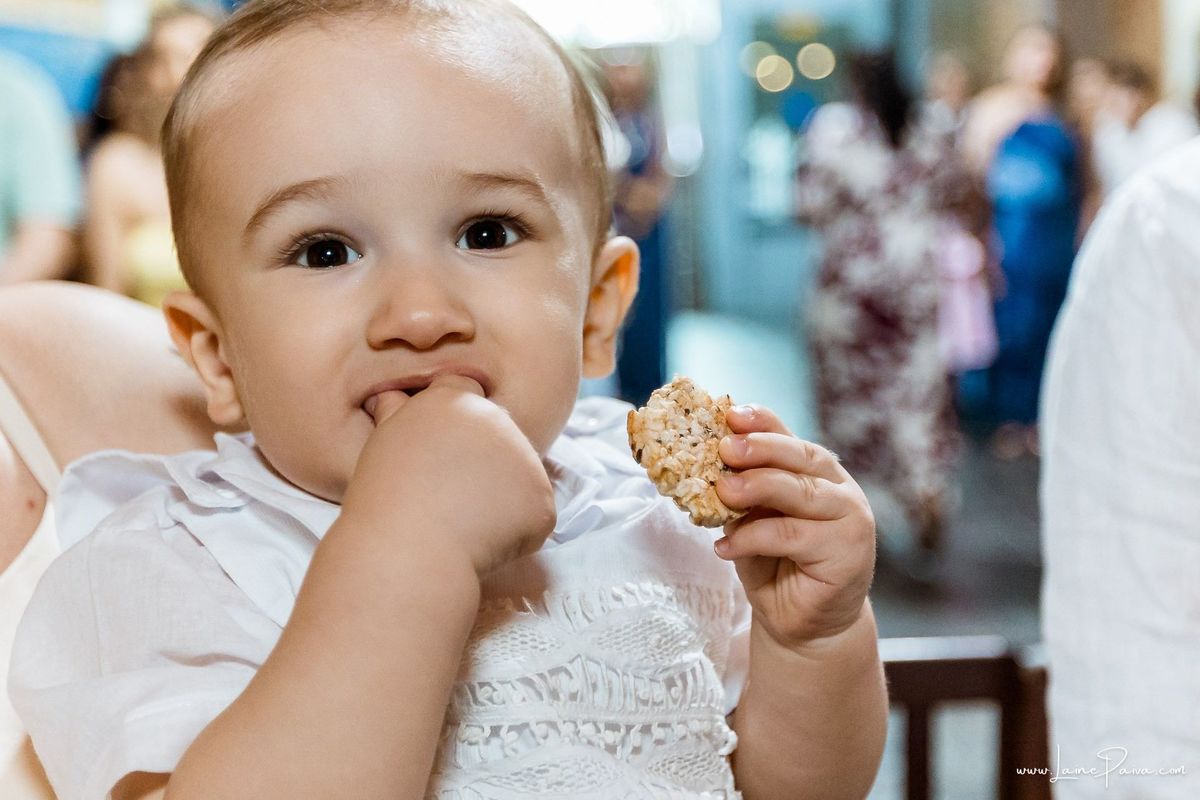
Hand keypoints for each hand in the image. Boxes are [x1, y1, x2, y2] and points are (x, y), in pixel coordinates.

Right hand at [342, 374, 556, 576]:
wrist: (408, 551)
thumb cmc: (386, 503)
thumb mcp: (384, 445)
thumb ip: (396, 415)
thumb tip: (390, 397)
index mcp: (455, 400)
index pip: (468, 394)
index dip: (456, 429)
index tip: (439, 458)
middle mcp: (496, 419)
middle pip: (498, 438)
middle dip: (481, 466)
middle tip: (446, 499)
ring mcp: (526, 457)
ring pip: (518, 479)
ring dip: (498, 501)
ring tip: (459, 522)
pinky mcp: (542, 498)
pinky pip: (532, 515)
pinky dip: (515, 533)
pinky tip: (482, 541)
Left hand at [715, 405, 875, 650]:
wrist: (801, 624)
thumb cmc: (774, 565)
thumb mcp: (753, 518)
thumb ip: (743, 490)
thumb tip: (706, 462)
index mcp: (820, 473)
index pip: (792, 439)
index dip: (763, 423)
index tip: (729, 414)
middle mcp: (841, 491)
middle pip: (803, 458)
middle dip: (761, 449)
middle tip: (725, 448)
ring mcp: (851, 521)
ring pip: (801, 493)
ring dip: (757, 488)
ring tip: (721, 492)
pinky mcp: (848, 554)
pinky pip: (794, 536)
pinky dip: (753, 538)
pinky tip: (725, 547)